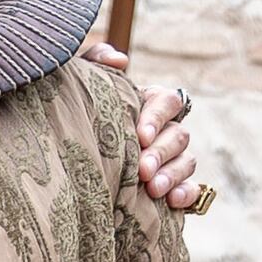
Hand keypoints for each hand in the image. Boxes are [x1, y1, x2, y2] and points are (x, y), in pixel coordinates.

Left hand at [75, 36, 211, 213]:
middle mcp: (166, 130)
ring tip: (151, 189)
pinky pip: (192, 190)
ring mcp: (172, 159)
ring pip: (187, 161)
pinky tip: (173, 201)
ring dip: (172, 175)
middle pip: (179, 135)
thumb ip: (96, 61)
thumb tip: (120, 60)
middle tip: (141, 169)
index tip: (140, 136)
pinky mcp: (172, 186)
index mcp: (150, 104)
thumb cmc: (79, 114)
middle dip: (161, 153)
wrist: (69, 158)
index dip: (157, 117)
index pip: (167, 102)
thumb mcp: (82, 85)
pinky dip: (187, 194)